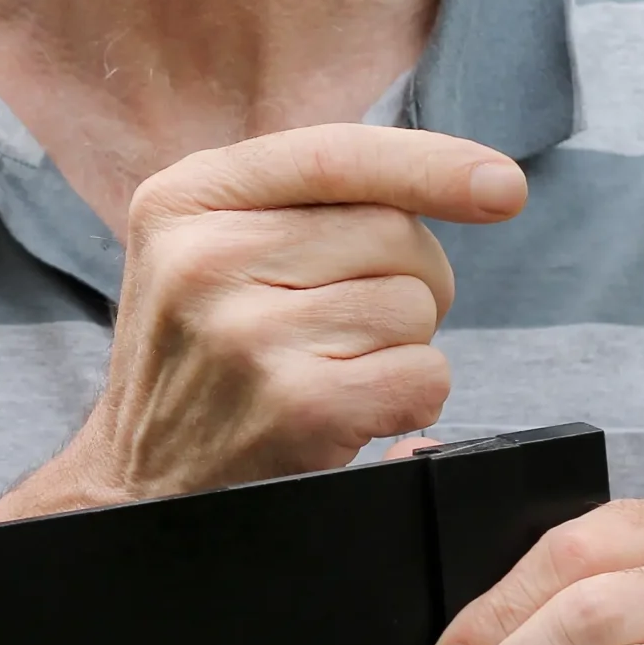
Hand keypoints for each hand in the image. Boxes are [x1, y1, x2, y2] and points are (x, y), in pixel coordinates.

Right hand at [0, 125, 526, 513]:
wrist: (138, 489)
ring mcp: (243, 333)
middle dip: (408, 276)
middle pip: (392, 229)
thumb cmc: (205, 359)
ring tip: (332, 370)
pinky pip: (424, 372)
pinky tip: (353, 411)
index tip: (505, 184)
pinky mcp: (293, 406)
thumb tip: (483, 180)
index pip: (332, 155)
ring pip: (412, 302)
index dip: (429, 163)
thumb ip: (304, 198)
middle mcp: (202, 257)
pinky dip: (414, 396)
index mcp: (180, 200)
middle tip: (351, 324)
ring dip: (402, 343)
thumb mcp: (209, 251)